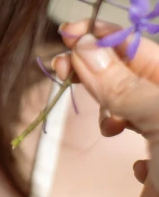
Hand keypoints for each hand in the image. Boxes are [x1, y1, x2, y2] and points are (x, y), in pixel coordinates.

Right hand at [53, 19, 158, 196]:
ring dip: (107, 104)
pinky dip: (125, 141)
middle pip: (127, 71)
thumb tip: (83, 47)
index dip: (101, 35)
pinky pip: (136, 142)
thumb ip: (121, 83)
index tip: (67, 33)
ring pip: (128, 103)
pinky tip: (135, 163)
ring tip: (103, 124)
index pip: (136, 46)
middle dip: (94, 66)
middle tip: (59, 69)